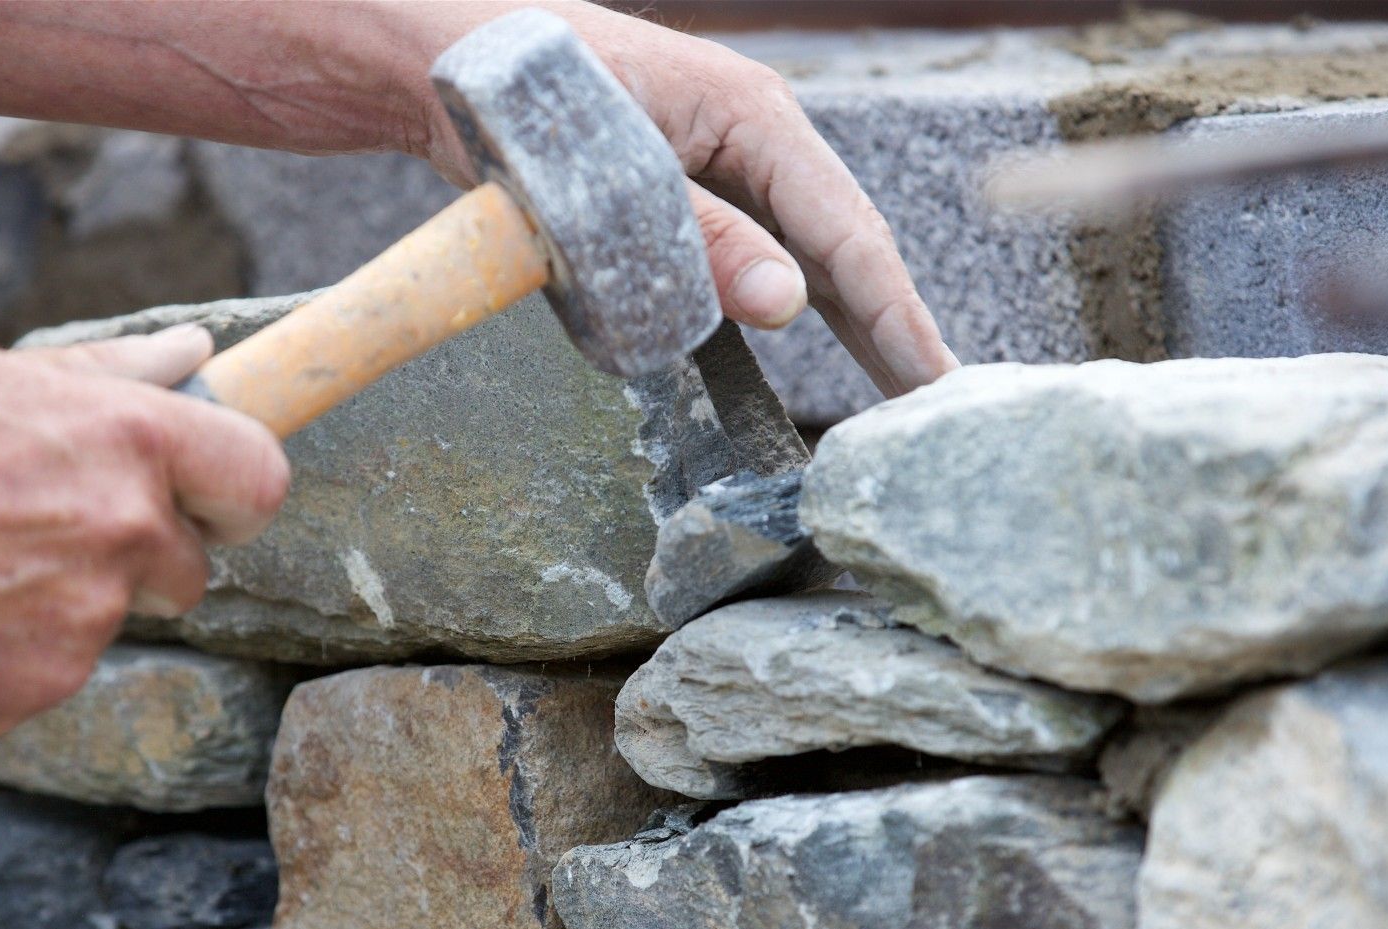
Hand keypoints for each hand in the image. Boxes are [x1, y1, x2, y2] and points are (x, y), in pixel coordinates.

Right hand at [0, 327, 289, 733]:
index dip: (237, 499)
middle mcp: (126, 528)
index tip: (210, 509)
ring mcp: (89, 615)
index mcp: (131, 440)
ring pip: (114, 619)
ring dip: (67, 604)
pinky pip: (59, 671)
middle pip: (189, 568)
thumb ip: (116, 374)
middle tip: (43, 536)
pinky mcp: (45, 683)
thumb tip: (198, 350)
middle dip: (138, 559)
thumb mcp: (4, 381)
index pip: (260, 480)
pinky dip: (19, 653)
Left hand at [400, 1, 960, 397]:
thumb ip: (702, 243)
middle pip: (842, 242)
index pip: (845, 229)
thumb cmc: (530, 106)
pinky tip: (827, 346)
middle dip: (892, 322)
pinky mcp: (691, 190)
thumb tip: (790, 306)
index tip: (932, 377)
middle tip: (936, 402)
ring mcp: (725, 163)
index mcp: (753, 116)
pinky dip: (793, 302)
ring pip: (807, 250)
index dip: (893, 311)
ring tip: (901, 386)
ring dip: (854, 318)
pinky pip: (759, 253)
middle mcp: (754, 137)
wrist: (451, 69)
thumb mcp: (617, 182)